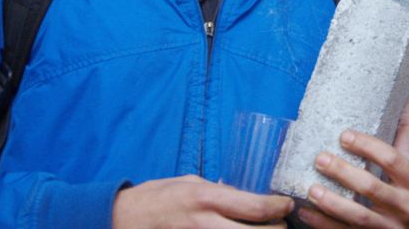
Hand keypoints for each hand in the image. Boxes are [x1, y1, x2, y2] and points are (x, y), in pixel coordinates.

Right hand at [112, 174, 293, 227]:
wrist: (122, 219)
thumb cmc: (156, 198)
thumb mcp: (188, 183)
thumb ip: (216, 190)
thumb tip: (241, 194)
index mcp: (206, 198)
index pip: (256, 206)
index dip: (279, 207)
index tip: (287, 205)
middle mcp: (205, 222)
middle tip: (283, 224)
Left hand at [298, 95, 408, 228]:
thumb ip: (408, 134)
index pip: (391, 160)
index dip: (367, 146)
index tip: (344, 136)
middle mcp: (404, 206)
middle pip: (371, 187)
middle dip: (343, 173)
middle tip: (320, 158)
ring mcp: (389, 228)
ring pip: (358, 216)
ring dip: (332, 203)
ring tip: (311, 189)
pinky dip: (324, 225)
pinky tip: (306, 213)